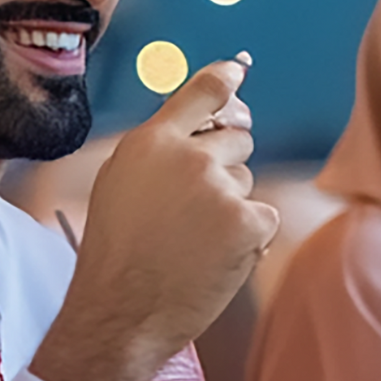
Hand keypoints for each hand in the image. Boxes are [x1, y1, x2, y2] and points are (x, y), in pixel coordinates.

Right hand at [32, 57, 280, 380]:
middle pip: (237, 139)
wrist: (121, 312)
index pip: (201, 95)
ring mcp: (221, 187)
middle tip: (193, 212)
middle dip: (225, 169)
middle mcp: (189, 156)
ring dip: (233, 208)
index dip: (225, 79)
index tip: (238, 69)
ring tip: (193, 241)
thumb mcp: (120, 184)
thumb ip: (159, 151)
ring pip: (248, 183)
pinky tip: (215, 258)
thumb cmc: (116, 255)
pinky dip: (249, 239)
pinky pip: (264, 217)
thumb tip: (199, 129)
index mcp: (152, 142)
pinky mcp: (247, 221)